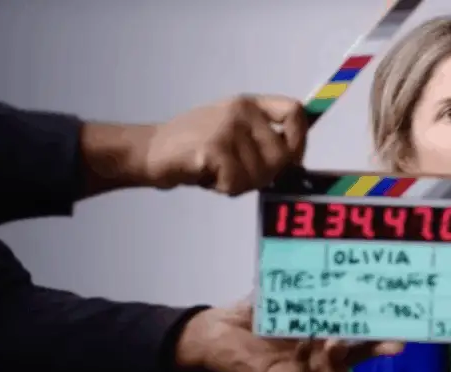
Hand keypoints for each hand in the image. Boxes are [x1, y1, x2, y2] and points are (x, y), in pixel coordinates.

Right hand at [141, 94, 307, 194]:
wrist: (151, 151)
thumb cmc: (195, 145)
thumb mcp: (233, 129)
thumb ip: (263, 138)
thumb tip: (297, 161)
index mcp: (249, 104)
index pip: (295, 112)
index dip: (299, 140)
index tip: (290, 161)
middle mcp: (242, 111)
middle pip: (283, 155)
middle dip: (265, 175)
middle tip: (237, 173)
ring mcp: (228, 127)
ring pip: (260, 175)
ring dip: (239, 183)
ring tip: (215, 170)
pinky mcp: (214, 147)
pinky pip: (237, 182)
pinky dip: (222, 187)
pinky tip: (205, 174)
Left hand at [174, 296, 404, 371]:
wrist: (217, 330)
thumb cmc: (256, 309)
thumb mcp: (283, 286)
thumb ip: (303, 273)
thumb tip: (324, 239)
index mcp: (328, 330)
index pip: (363, 331)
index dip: (383, 326)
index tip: (400, 316)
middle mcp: (322, 353)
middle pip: (360, 356)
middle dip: (378, 348)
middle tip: (395, 342)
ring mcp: (305, 370)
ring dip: (340, 361)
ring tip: (335, 343)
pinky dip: (308, 371)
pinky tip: (305, 353)